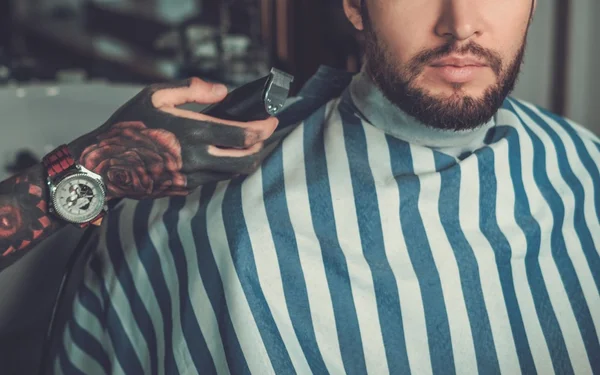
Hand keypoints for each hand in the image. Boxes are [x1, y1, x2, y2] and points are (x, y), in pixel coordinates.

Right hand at [67, 78, 278, 199]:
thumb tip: (223, 91)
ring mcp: (191, 178)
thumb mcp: (154, 95)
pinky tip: (217, 154)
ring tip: (245, 142)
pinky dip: (222, 167)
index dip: (264, 127)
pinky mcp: (184, 190)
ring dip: (244, 158)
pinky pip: (213, 179)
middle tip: (263, 134)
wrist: (100, 166)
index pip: (244, 135)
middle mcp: (196, 159)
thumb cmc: (126, 127)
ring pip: (233, 173)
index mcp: (192, 133)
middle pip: (247, 161)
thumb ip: (192, 90)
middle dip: (261, 147)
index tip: (271, 119)